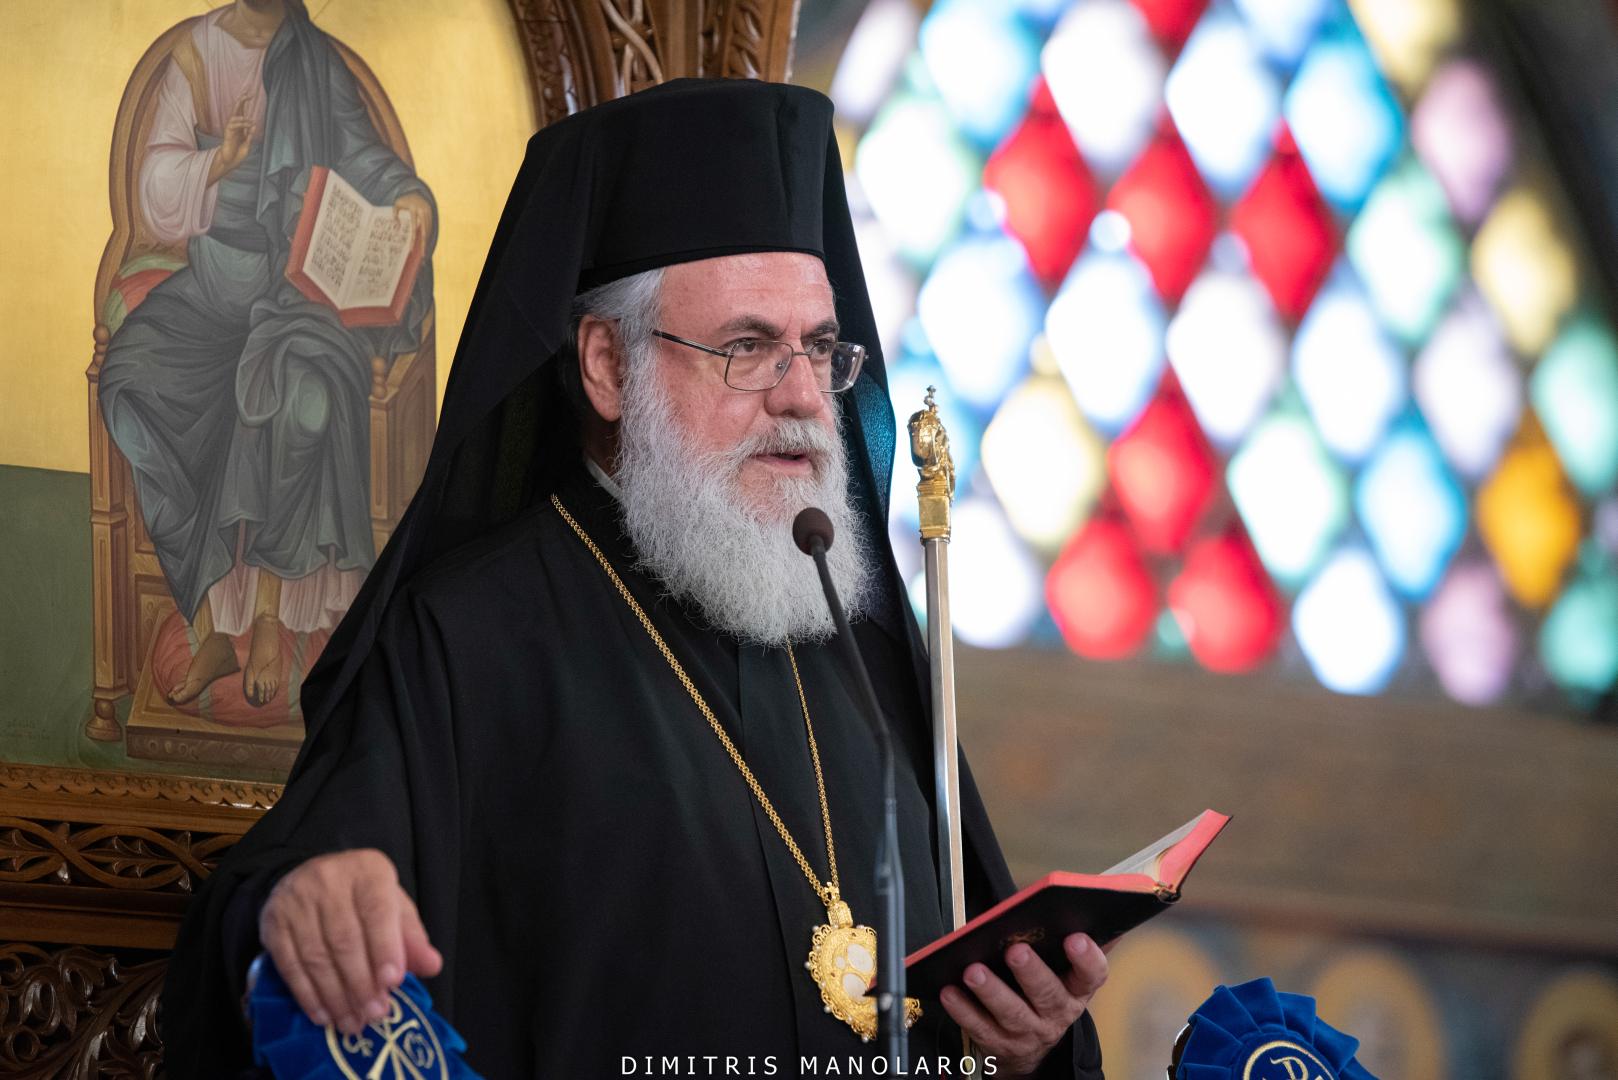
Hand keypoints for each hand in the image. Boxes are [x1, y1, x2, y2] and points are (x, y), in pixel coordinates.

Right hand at [210, 93, 256, 182]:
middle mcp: (234, 127)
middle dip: (241, 102)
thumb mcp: (247, 144)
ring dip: (243, 118)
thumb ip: (250, 135)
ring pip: (234, 117)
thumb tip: (253, 125)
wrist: (230, 162)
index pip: (241, 113)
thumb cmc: (238, 154)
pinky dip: (241, 124)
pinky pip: (233, 125)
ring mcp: (230, 130)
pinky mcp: (227, 134)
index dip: (245, 104)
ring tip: (251, 121)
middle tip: (247, 94)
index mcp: (240, 128)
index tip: (251, 96)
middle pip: (236, 111)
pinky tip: (248, 124)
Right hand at [257, 848, 441, 1035]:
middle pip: (344, 939)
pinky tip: (323, 1015)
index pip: (376, 911)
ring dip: (336, 996)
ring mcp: (296, 901)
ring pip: (316, 956)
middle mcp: (328, 880)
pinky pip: (290, 965)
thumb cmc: (362, 898)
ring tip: (353, 1022)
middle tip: (375, 1014)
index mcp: (367, 871)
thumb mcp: (393, 907)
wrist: (310, 879)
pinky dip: (308, 995)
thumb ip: (412, 937)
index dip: (385, 948)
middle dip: (361, 983)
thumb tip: (432, 966)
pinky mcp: (273, 923)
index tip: (393, 983)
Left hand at [392, 193, 432, 260]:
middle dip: (423, 244)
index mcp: (414, 210)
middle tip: (422, 254)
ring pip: (428, 230)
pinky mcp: (431, 214)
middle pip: (424, 232)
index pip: (414, 228)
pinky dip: (428, 235)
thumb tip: (397, 227)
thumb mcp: (396, 205)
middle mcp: (423, 212)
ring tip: (423, 251)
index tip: (411, 248)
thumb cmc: (403, 199)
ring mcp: (428, 213)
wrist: (415, 191)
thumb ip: (395, 215)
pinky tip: (425, 242)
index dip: (413, 239)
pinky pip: (430, 227)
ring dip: (426, 240)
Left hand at [939, 933, 1107, 1078]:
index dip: (1087, 957)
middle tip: (1016, 950)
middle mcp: (1056, 1014)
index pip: (1092, 975)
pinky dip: (963, 1010)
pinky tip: (950, 991)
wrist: (1032, 1048)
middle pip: (1047, 994)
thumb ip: (1077, 940)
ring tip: (973, 971)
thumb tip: (1092, 899)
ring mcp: (1028, 1032)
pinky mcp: (999, 1044)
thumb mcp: (1068, 974)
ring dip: (991, 991)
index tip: (1074, 937)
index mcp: (1076, 990)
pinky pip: (980, 1027)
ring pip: (1011, 1013)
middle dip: (1031, 972)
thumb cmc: (1047, 993)